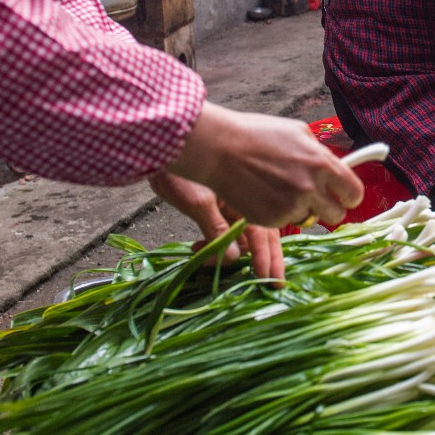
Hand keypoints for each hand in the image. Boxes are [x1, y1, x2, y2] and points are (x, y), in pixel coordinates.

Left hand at [147, 172, 285, 280]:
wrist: (161, 149)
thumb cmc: (180, 170)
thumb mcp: (198, 200)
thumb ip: (216, 228)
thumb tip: (232, 257)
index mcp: (246, 197)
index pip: (263, 233)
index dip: (266, 257)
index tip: (270, 279)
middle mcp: (244, 202)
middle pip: (262, 236)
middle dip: (265, 260)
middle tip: (273, 285)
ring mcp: (232, 206)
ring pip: (242, 237)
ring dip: (230, 254)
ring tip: (206, 261)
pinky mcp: (217, 208)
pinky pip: (226, 233)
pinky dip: (216, 246)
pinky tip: (199, 249)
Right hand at [169, 103, 363, 228]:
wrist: (221, 149)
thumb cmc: (257, 134)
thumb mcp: (297, 131)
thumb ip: (319, 152)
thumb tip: (334, 165)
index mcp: (321, 163)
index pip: (354, 191)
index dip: (351, 196)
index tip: (345, 196)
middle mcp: (310, 187)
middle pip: (337, 214)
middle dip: (330, 208)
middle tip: (317, 200)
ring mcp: (291, 206)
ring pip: (310, 219)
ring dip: (302, 210)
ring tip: (282, 191)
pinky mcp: (272, 220)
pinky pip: (285, 222)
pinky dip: (279, 213)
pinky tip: (265, 195)